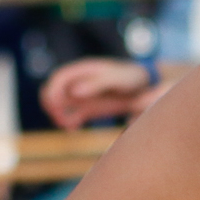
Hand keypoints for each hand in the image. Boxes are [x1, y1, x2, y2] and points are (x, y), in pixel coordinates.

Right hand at [41, 56, 158, 127]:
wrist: (147, 85)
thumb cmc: (132, 77)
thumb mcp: (117, 79)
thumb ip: (97, 84)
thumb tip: (75, 92)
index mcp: (83, 70)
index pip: (58, 77)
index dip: (52, 90)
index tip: (55, 105)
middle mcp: (79, 82)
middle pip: (53, 91)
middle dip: (52, 105)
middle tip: (61, 119)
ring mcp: (83, 95)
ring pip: (60, 105)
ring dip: (59, 115)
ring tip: (69, 126)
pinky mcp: (90, 108)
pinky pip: (72, 115)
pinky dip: (69, 122)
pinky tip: (74, 129)